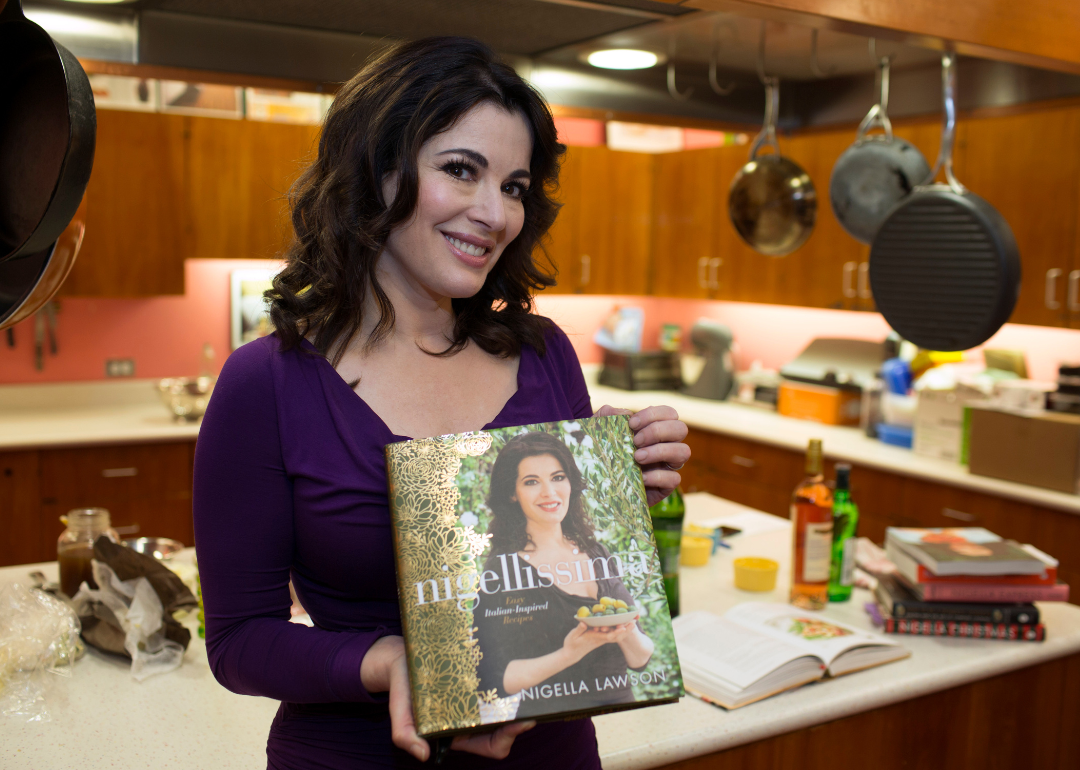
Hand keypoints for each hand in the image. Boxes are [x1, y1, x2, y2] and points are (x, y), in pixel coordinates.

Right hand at [361, 636, 534, 761]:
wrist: (399, 659)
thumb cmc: (402, 689)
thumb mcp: (398, 712)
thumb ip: (404, 735)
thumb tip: (422, 755)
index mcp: (458, 732)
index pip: (491, 745)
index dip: (507, 738)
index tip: (519, 722)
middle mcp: (472, 716)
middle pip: (506, 726)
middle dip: (521, 717)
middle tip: (531, 700)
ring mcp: (477, 697)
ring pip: (506, 705)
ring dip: (519, 698)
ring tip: (529, 683)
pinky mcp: (478, 677)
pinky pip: (498, 684)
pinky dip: (508, 680)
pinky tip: (514, 665)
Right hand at [562, 621, 631, 663]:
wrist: (572, 654)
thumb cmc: (571, 644)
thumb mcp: (572, 636)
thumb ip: (579, 629)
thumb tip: (584, 623)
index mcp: (594, 638)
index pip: (608, 635)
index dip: (617, 631)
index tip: (624, 626)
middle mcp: (600, 639)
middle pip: (616, 636)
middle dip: (625, 630)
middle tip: (634, 623)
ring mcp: (601, 640)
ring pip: (615, 636)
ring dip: (624, 630)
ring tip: (632, 622)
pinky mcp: (600, 639)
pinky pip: (612, 635)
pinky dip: (618, 630)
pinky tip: (623, 625)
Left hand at [594, 404, 689, 507]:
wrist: (599, 485)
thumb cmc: (603, 454)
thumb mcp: (600, 433)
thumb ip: (607, 417)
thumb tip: (623, 412)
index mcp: (655, 429)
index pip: (669, 413)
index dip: (653, 415)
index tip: (631, 423)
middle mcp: (667, 444)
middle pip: (681, 429)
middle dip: (658, 431)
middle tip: (635, 441)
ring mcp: (668, 465)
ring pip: (684, 452)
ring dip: (660, 451)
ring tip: (637, 457)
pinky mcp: (666, 486)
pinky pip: (674, 478)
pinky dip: (657, 476)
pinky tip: (640, 477)